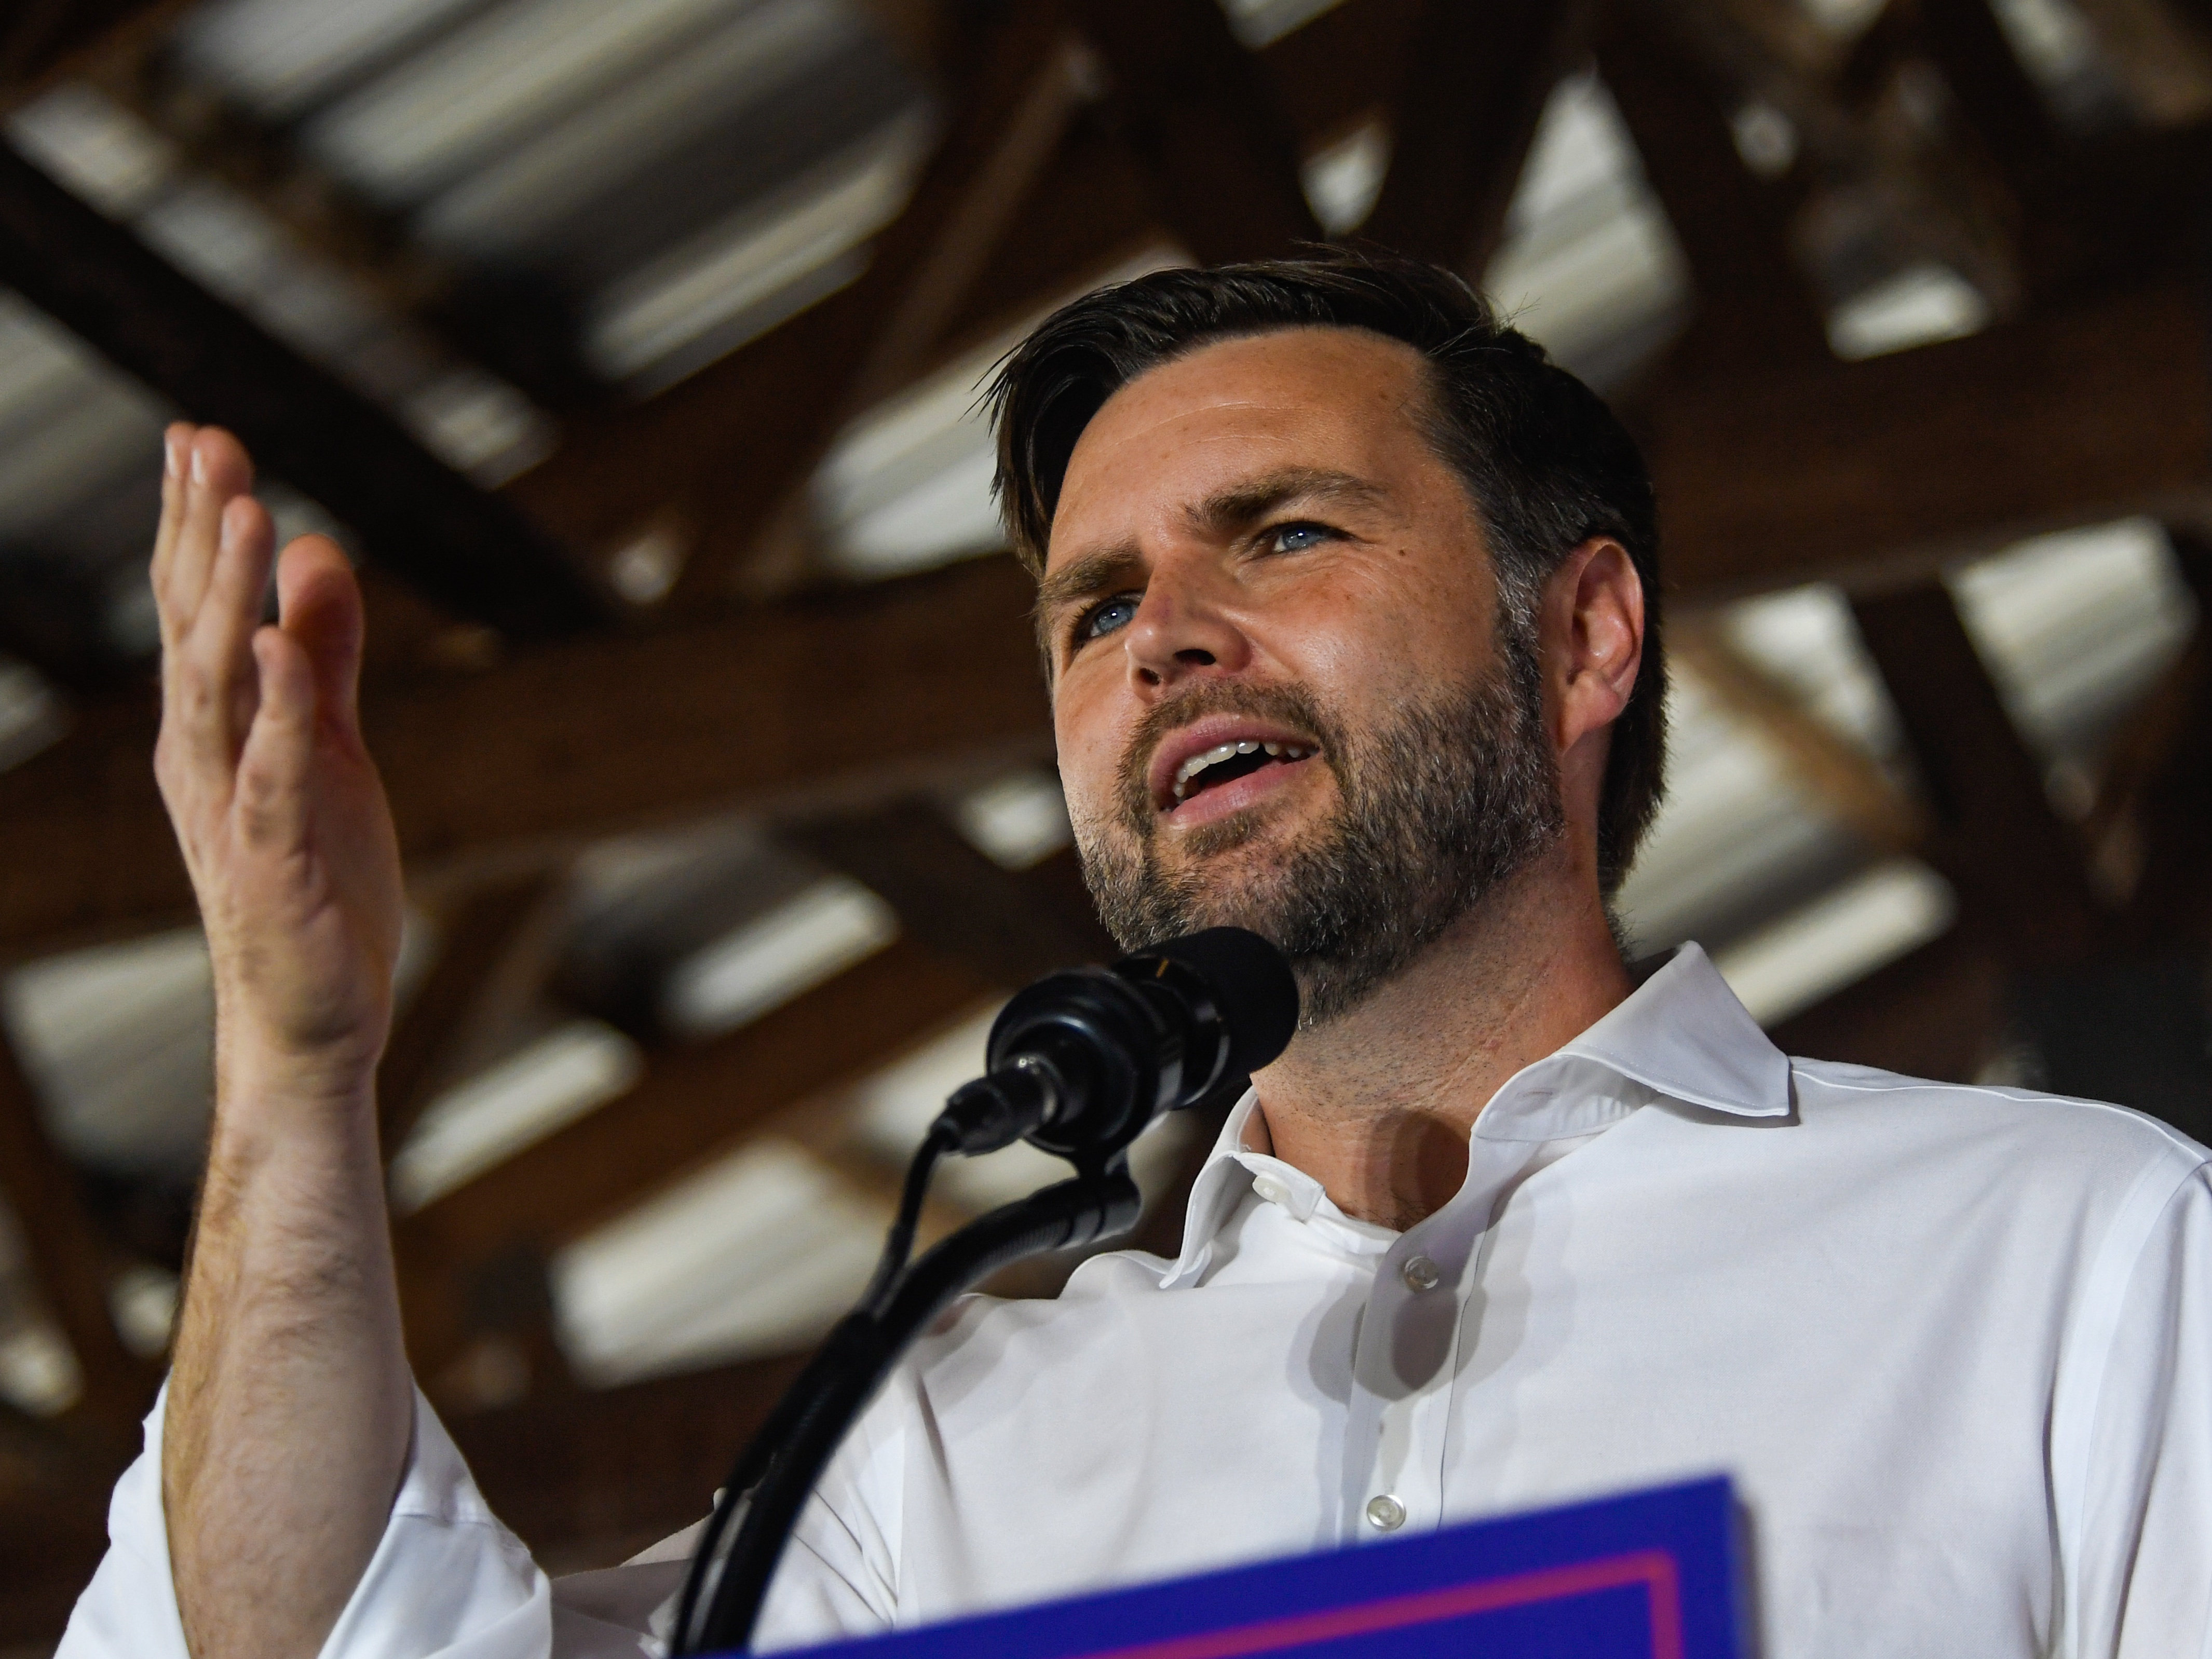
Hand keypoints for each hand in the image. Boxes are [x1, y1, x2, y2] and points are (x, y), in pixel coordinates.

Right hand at [152, 425, 403, 1095]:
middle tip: (206, 442)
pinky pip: (271, 773)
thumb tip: (318, 550)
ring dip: (230, 600)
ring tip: (246, 513)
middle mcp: (205, 758)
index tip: (200, 436)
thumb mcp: (329, 745)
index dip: (197, 523)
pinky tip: (281, 648)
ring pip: (221, 686)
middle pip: (195, 626)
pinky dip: (277, 710)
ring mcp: (232, 808)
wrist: (311, 1015)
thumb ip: (324, 653)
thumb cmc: (316, 881)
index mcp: (216, 729)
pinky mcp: (274, 858)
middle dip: (200, 534)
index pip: (198, 608)